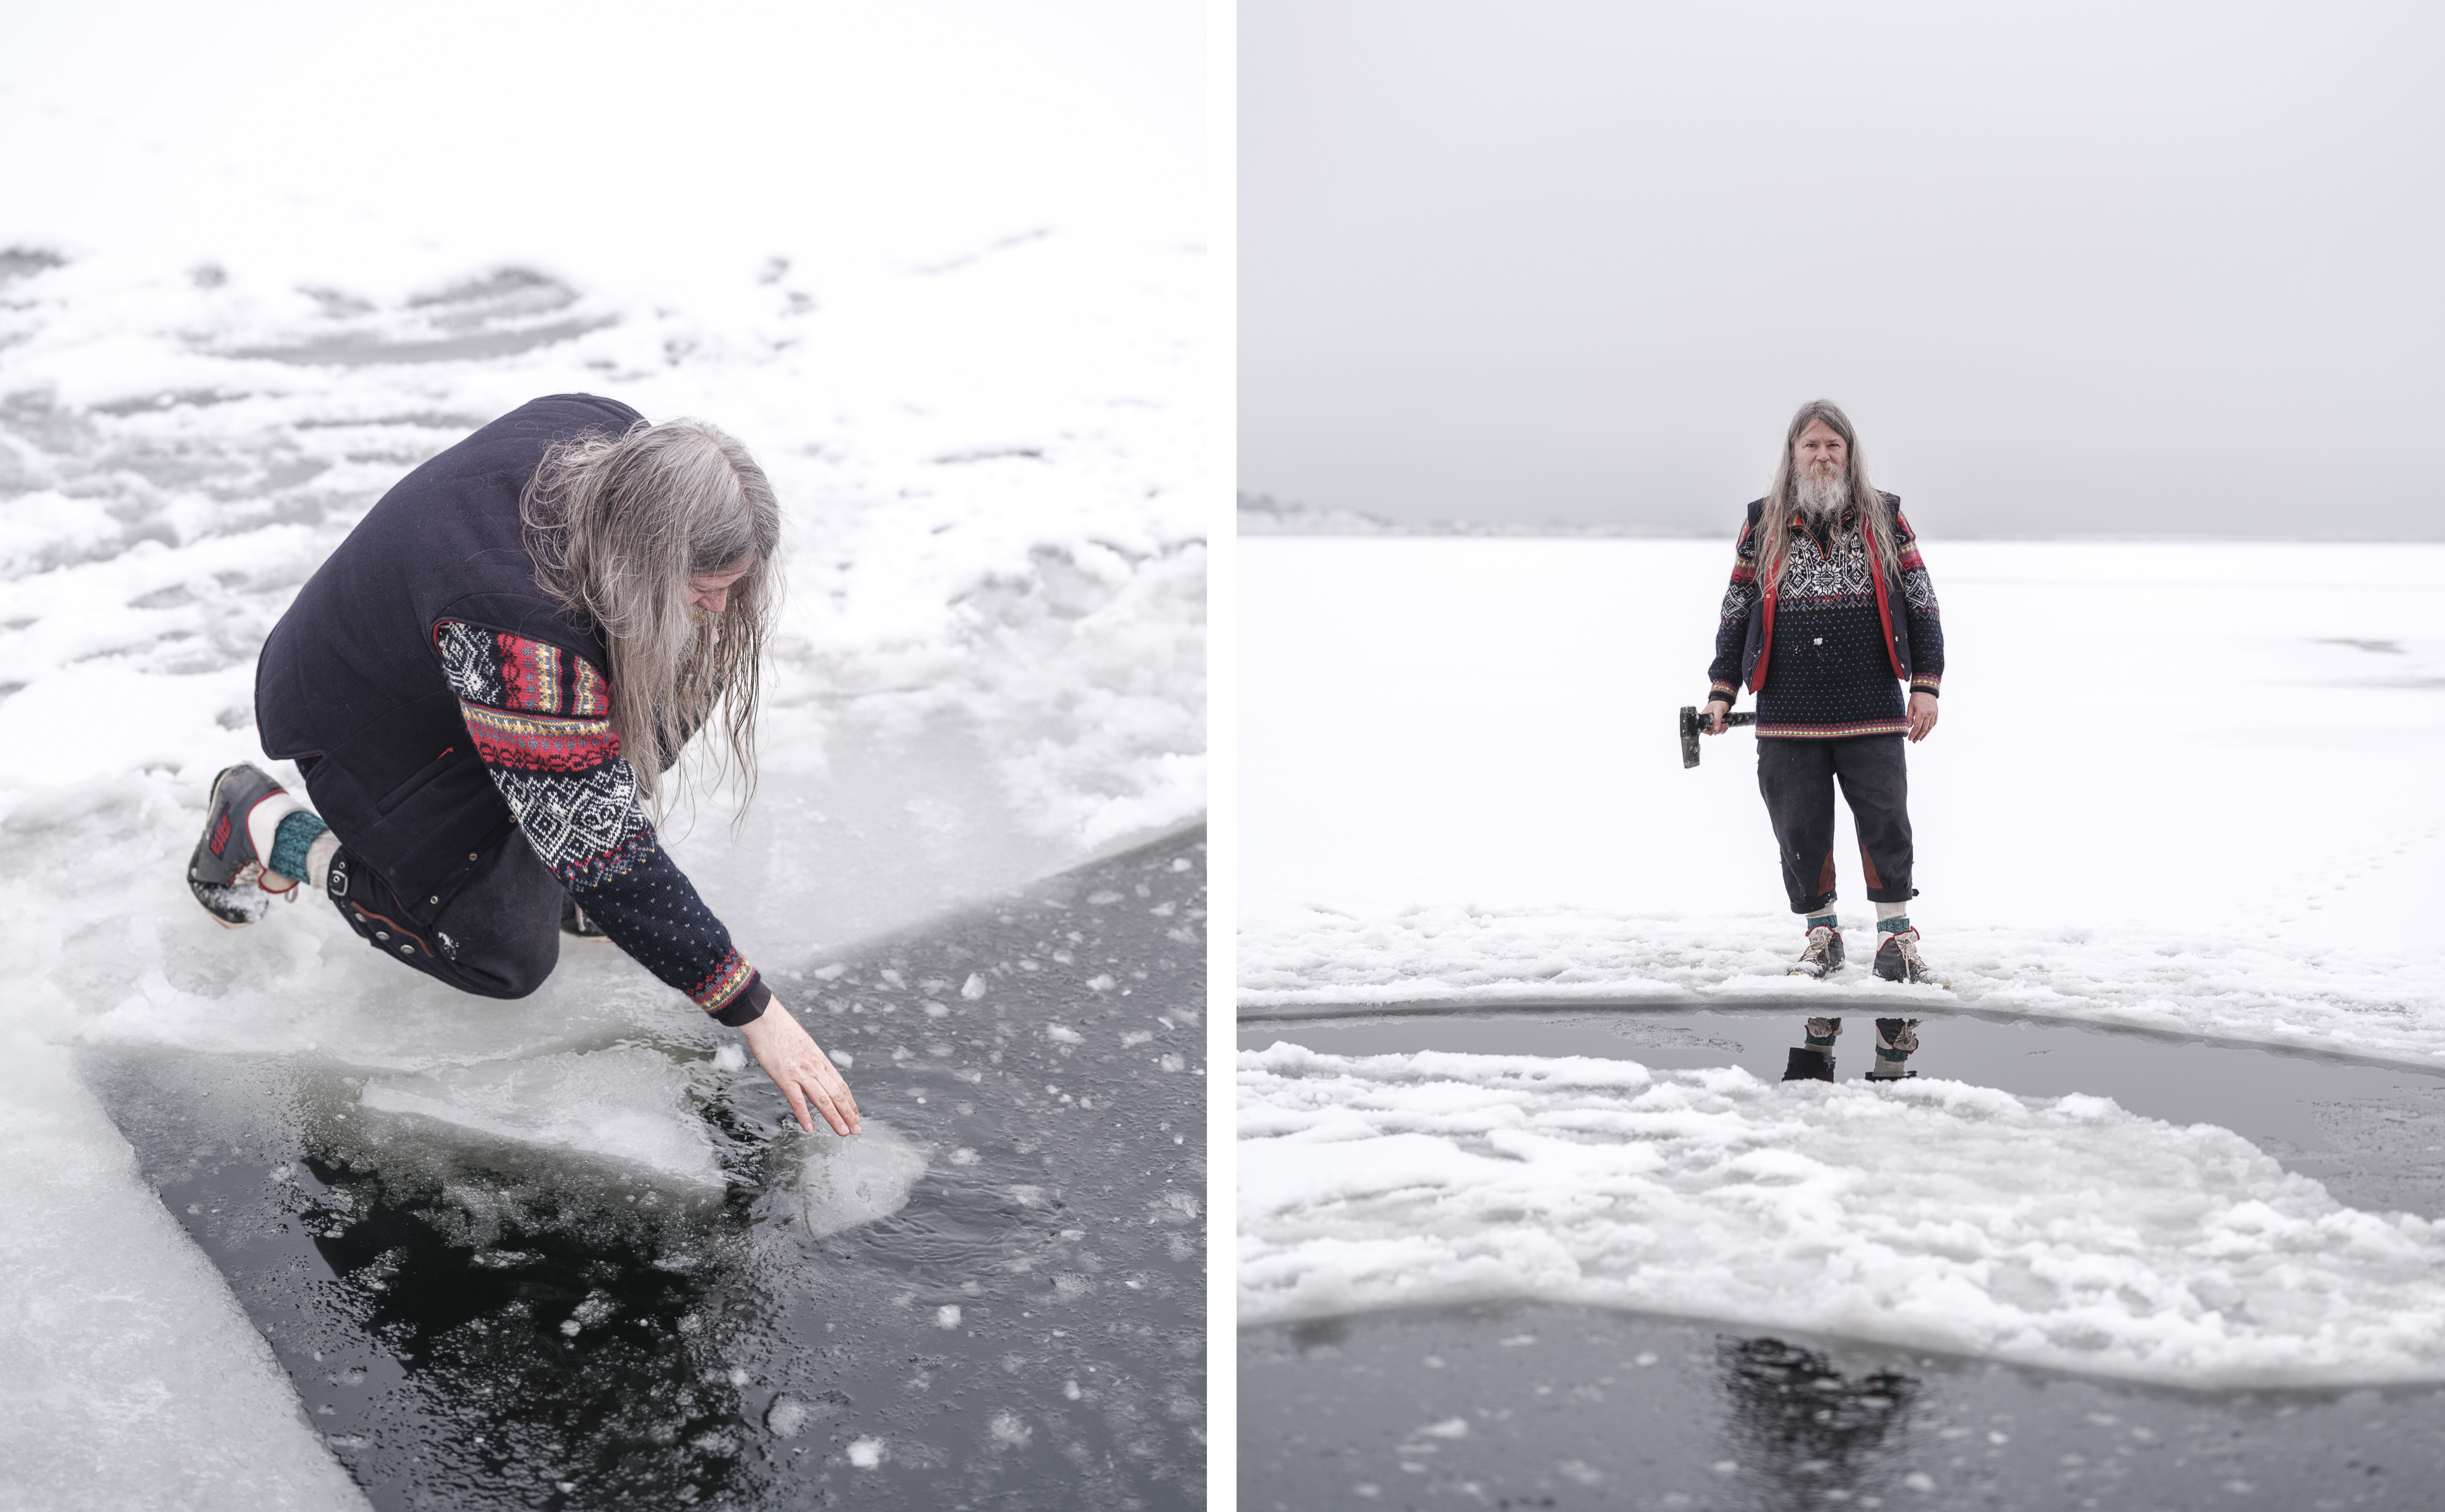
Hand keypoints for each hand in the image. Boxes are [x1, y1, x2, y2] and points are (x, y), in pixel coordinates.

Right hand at [737, 998, 861, 1135]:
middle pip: (837, 1094)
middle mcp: (815, 1067)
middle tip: (856, 1129)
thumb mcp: (804, 1045)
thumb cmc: (781, 1030)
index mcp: (820, 1060)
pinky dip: (804, 1115)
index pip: (841, 1085)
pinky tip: (810, 1128)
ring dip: (834, 1117)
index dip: (850, 1102)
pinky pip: (797, 1100)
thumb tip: (814, 1070)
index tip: (856, 1114)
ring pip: (823, 1099)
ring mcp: (800, 1073)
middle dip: (848, 1114)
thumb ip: (811, 1060)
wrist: (766, 1019)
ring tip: (842, 1132)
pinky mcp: (784, 1076)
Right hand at [1703, 699, 1729, 734]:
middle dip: (1717, 730)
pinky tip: (1725, 726)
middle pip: (1709, 731)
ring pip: (1714, 730)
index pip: (1703, 728)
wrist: (1723, 701)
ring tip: (1725, 725)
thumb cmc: (1719, 703)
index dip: (1709, 731)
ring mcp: (1711, 722)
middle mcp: (1706, 720)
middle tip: (1723, 726)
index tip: (1715, 731)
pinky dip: (1722, 728)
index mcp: (1704, 717)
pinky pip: (1717, 729)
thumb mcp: (1718, 711)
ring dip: (1721, 730)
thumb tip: (1716, 729)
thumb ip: (1717, 720)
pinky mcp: (1715, 723)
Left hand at [1906, 691, 1938, 741]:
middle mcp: (1929, 714)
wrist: (1926, 689)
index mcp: (1921, 713)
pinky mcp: (1936, 712)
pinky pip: (1934, 722)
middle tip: (1914, 741)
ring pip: (1930, 727)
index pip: (1917, 727)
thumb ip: (1909, 717)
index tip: (1910, 738)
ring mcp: (1933, 714)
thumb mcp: (1910, 705)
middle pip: (1924, 729)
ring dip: (1925, 734)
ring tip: (1920, 739)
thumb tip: (1908, 726)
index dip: (1913, 734)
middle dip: (1918, 736)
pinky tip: (1926, 731)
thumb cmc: (1916, 697)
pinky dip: (1930, 728)